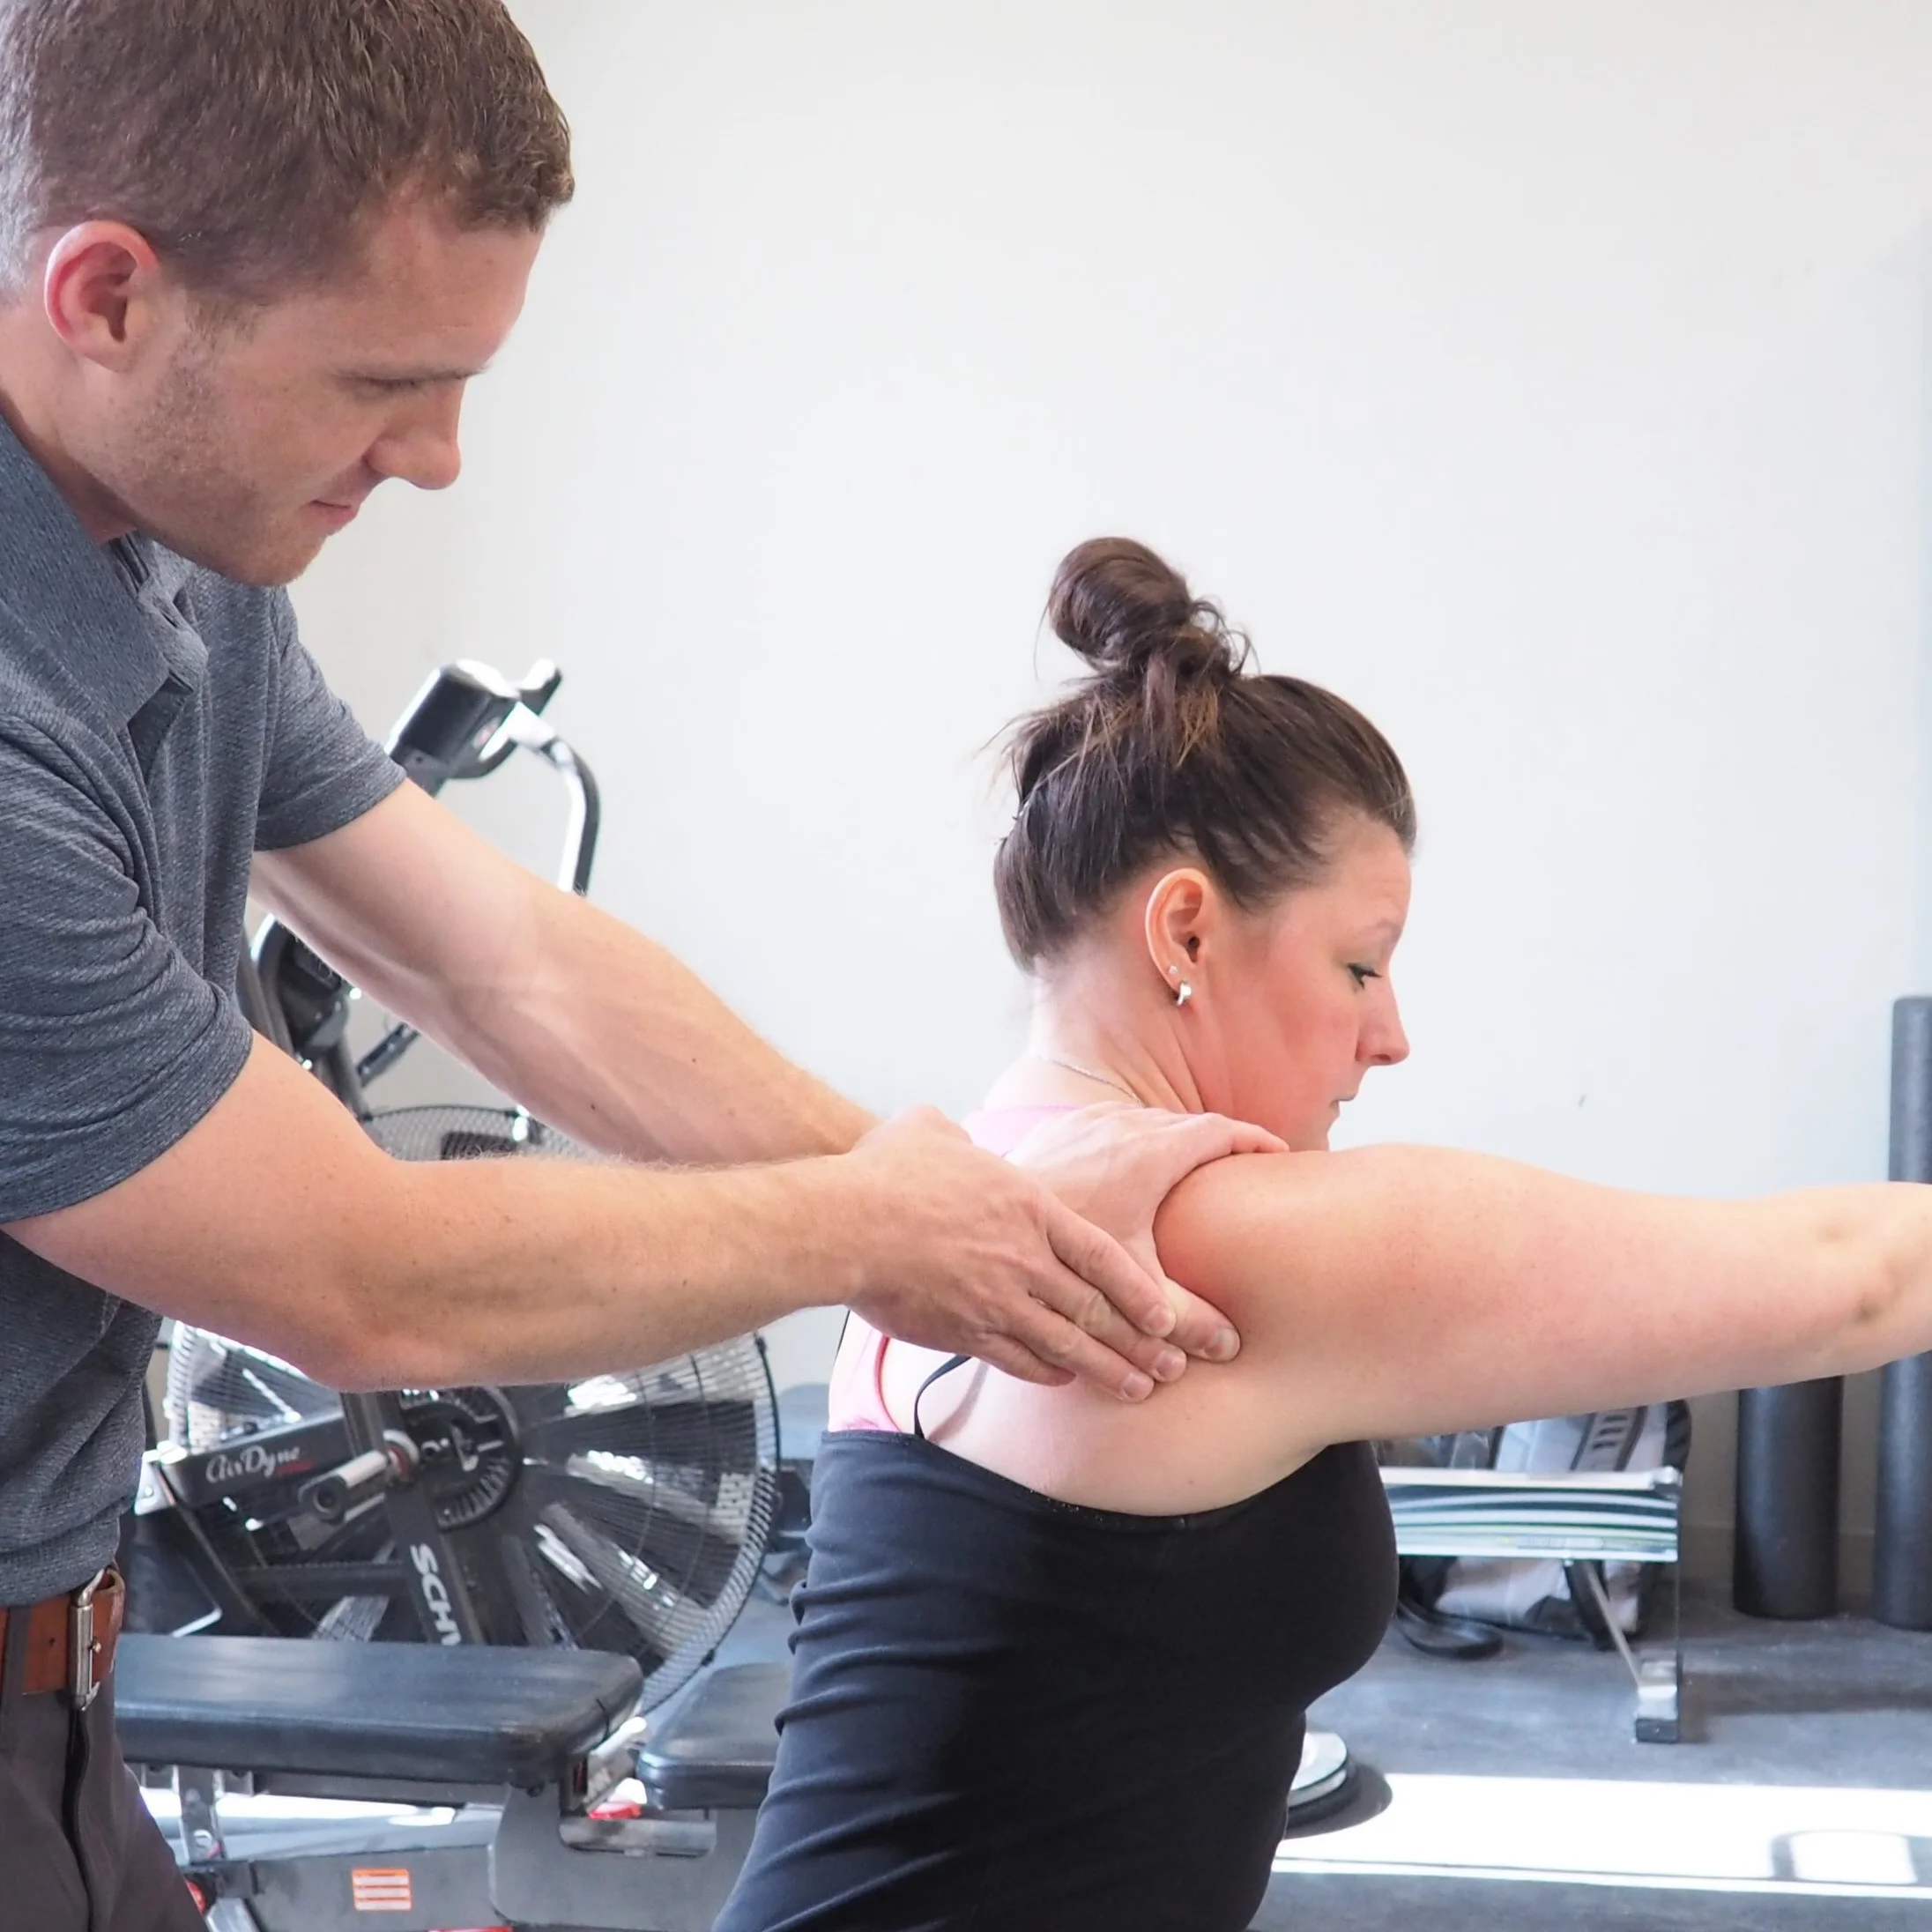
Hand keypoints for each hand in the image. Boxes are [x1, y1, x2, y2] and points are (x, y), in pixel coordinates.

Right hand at [842, 1107, 1209, 1400]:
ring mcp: (997, 1300)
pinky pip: (1019, 1360)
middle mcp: (1024, 1258)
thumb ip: (956, 1138)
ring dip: (1106, 1370)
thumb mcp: (931, 1133)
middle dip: (1137, 1342)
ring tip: (1136, 1389)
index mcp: (1029, 1206)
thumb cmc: (886, 1173)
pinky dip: (1047, 1374)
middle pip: (1095, 1308)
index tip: (1164, 1313)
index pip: (1101, 1254)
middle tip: (1168, 1368)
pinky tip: (1063, 1380)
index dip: (1137, 1288)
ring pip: (1067, 1344)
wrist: (847, 1224)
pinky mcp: (964, 1332)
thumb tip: (950, 1135)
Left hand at [1005, 1103, 1285, 1363]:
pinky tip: (1132, 1172)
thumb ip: (1183, 1317)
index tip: (1279, 1154)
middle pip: (1189, 1126)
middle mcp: (1123, 1126)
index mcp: (1153, 1152)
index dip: (1256, 1141)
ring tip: (1195, 1170)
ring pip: (1149, 1123)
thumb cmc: (1061, 1254)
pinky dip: (1137, 1141)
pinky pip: (1114, 1125)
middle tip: (1243, 1166)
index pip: (1222, 1132)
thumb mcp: (1131, 1288)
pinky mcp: (1060, 1128)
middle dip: (1221, 1144)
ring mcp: (1089, 1121)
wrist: (982, 1220)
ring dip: (1177, 1142)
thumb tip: (1229, 1346)